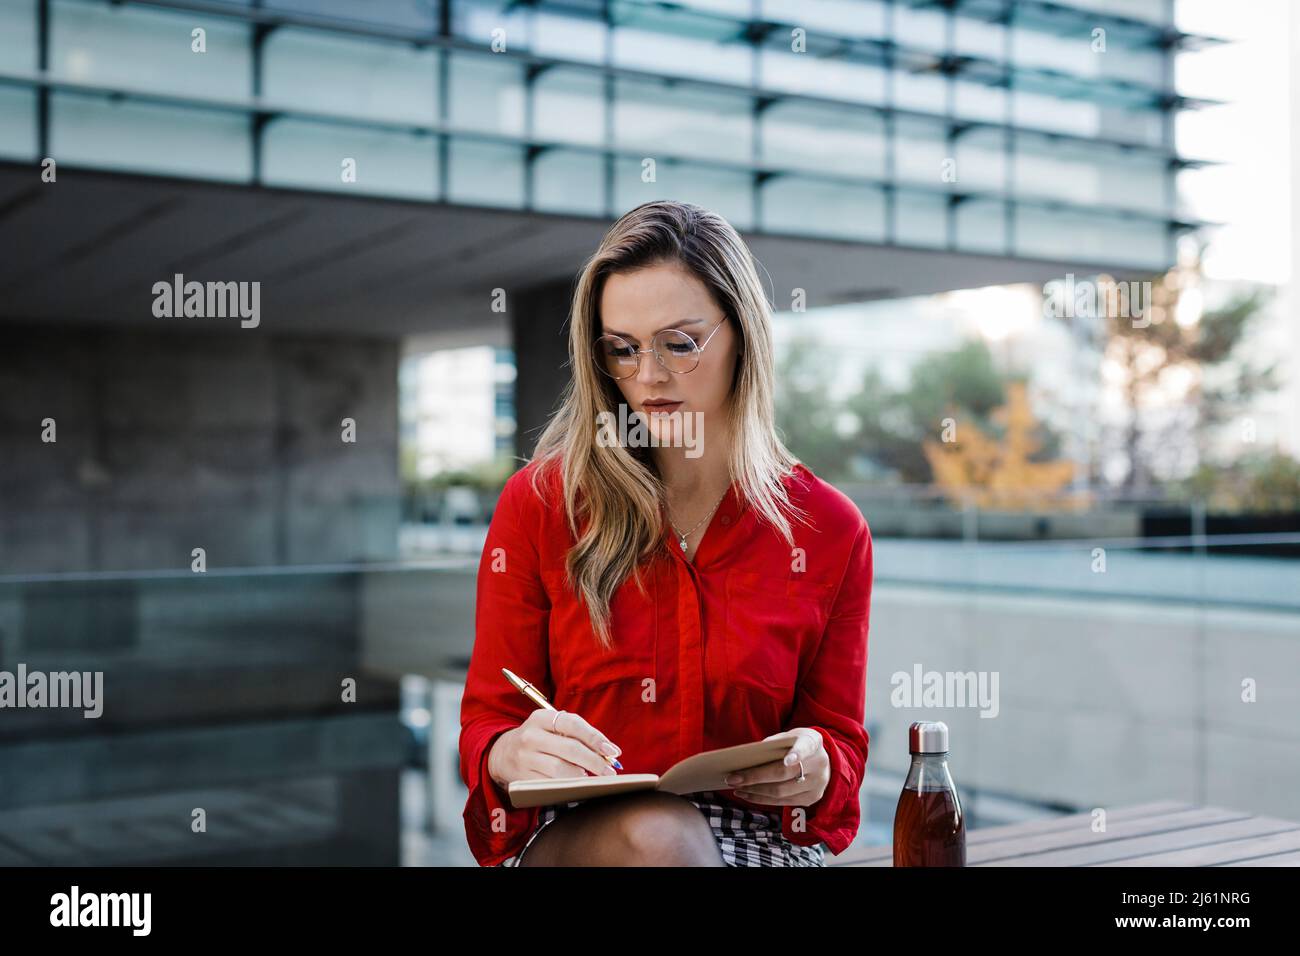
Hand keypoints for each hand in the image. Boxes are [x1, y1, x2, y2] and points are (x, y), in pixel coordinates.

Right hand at [488, 709, 621, 788]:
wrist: (502, 753)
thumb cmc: (538, 738)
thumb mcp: (550, 726)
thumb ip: (575, 733)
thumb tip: (607, 751)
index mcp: (541, 718)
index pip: (573, 724)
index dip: (595, 737)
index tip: (613, 751)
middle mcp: (531, 736)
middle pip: (570, 749)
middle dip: (595, 761)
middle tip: (610, 770)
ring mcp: (525, 758)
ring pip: (561, 769)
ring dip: (582, 775)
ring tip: (594, 778)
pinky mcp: (522, 778)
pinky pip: (550, 784)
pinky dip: (567, 786)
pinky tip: (576, 785)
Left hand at [722, 728, 828, 806]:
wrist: (821, 759)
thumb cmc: (797, 744)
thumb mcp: (790, 736)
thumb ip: (774, 743)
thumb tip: (748, 758)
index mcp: (813, 743)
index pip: (805, 747)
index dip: (796, 754)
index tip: (787, 761)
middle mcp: (819, 764)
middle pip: (784, 774)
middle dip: (755, 777)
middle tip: (733, 778)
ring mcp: (817, 784)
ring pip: (781, 792)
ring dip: (755, 791)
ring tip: (736, 788)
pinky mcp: (811, 798)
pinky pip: (783, 802)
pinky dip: (762, 799)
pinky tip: (748, 794)